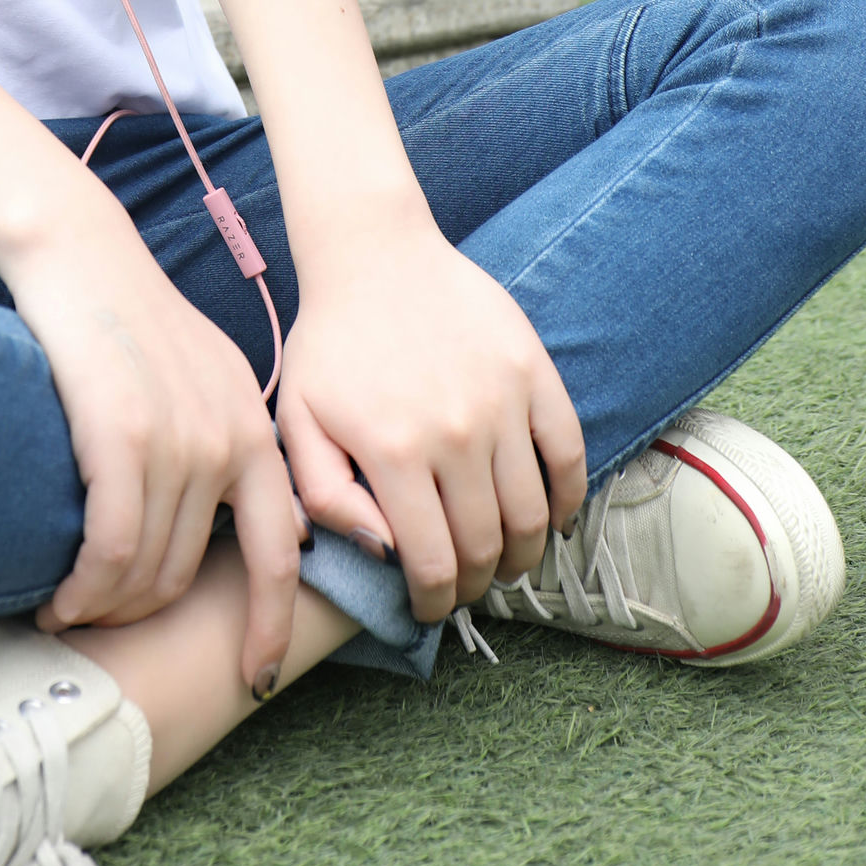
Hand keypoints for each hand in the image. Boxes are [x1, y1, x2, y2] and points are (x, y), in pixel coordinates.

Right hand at [6, 229, 303, 693]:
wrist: (83, 257)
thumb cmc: (132, 320)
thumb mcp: (207, 378)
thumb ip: (230, 447)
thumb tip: (253, 527)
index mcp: (255, 434)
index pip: (282, 555)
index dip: (271, 626)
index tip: (256, 677)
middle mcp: (230, 444)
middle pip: (193, 575)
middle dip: (143, 617)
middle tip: (98, 628)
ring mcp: (181, 442)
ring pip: (148, 571)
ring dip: (104, 609)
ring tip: (67, 615)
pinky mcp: (125, 439)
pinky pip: (111, 550)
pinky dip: (83, 590)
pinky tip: (57, 599)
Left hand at [278, 205, 586, 622]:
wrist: (374, 257)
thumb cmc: (329, 346)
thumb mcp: (296, 422)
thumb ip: (326, 497)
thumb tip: (382, 551)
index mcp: (393, 452)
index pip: (432, 561)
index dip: (434, 600)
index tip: (429, 608)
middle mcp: (455, 433)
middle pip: (487, 546)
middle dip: (477, 584)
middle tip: (466, 588)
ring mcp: (502, 403)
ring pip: (532, 513)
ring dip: (523, 555)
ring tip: (505, 563)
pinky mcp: (534, 374)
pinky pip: (569, 456)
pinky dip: (567, 500)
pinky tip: (550, 518)